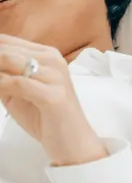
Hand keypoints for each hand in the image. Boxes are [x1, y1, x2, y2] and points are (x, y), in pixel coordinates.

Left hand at [0, 35, 106, 165]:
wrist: (73, 142)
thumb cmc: (45, 116)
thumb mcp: (17, 92)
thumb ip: (2, 77)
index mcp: (46, 55)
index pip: (6, 41)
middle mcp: (53, 60)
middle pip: (5, 49)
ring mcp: (55, 76)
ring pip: (9, 61)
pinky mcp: (54, 95)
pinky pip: (17, 84)